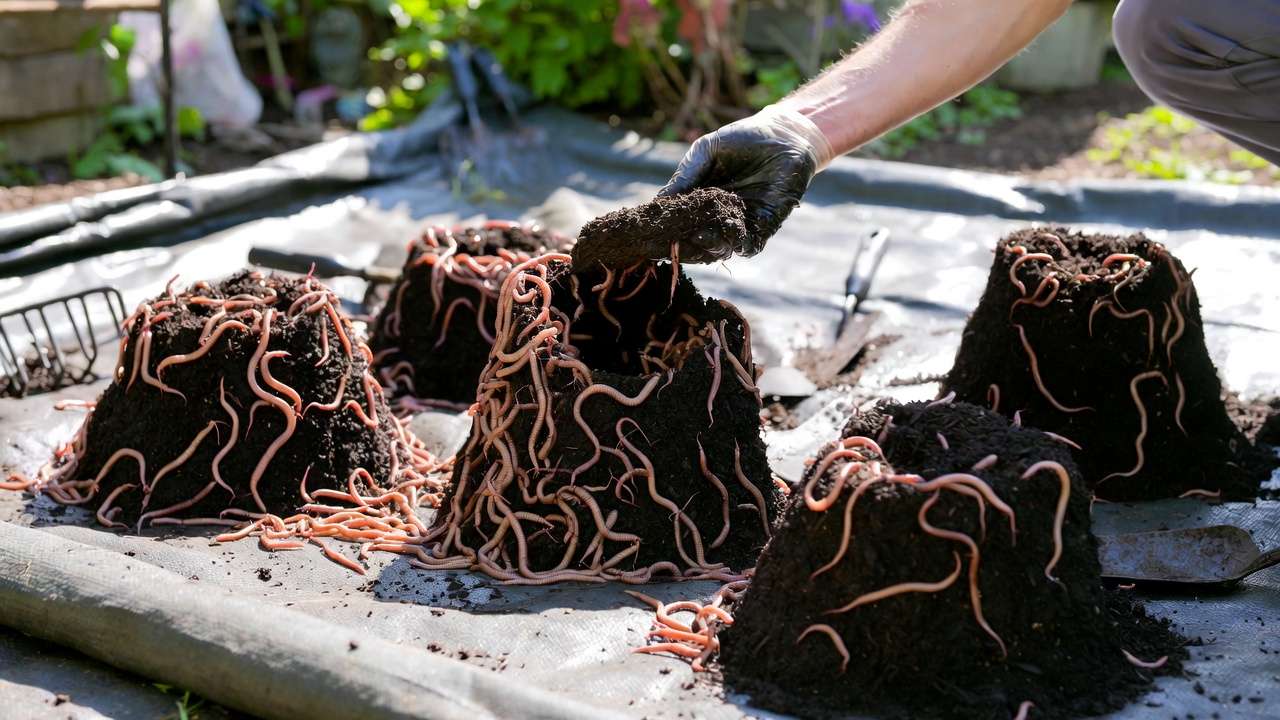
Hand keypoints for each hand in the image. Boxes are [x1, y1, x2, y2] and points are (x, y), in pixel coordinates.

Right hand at [658, 106, 832, 257]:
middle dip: (688, 244)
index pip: (681, 223)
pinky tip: (730, 234)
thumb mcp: (706, 152)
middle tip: (678, 238)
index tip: (657, 230)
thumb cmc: (743, 138)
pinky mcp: (765, 226)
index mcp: (700, 200)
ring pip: (723, 248)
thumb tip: (659, 202)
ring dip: (711, 246)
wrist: (784, 134)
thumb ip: (686, 176)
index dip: (669, 230)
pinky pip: (750, 246)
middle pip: (699, 242)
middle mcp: (719, 217)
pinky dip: (739, 244)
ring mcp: (742, 223)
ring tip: (702, 234)